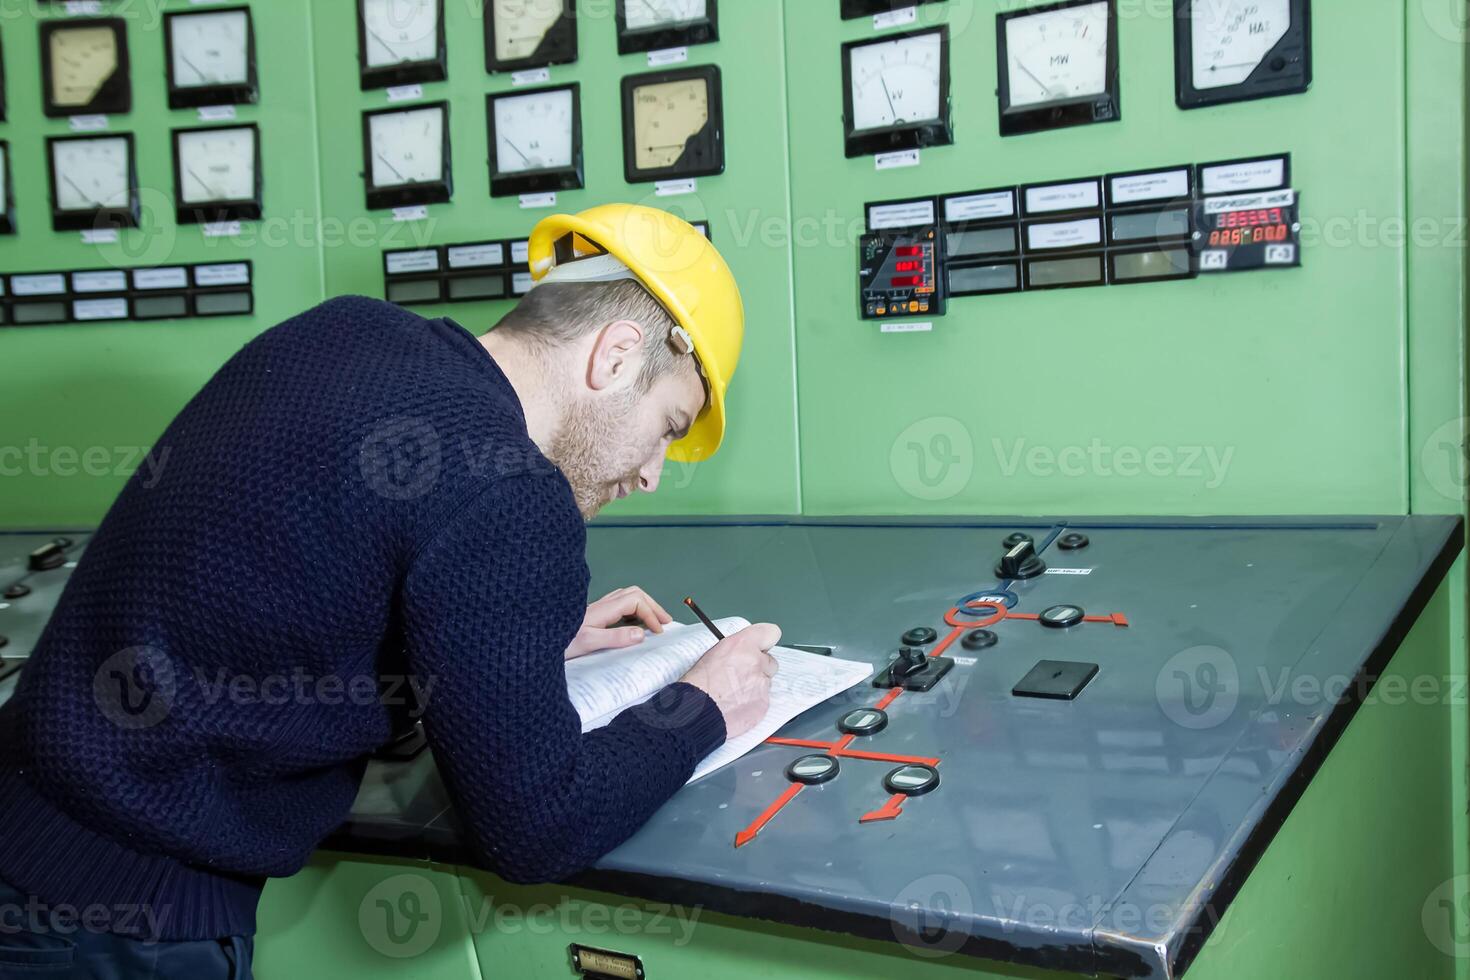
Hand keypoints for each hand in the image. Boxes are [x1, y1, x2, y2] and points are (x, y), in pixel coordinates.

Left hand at [564, 586, 673, 660]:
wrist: (537, 643)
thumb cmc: (561, 643)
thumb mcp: (589, 642)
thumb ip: (615, 637)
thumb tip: (642, 633)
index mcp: (602, 609)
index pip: (635, 601)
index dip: (651, 614)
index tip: (659, 631)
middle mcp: (600, 605)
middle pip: (634, 593)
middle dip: (652, 605)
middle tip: (666, 621)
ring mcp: (596, 609)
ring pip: (627, 597)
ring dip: (644, 605)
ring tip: (656, 620)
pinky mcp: (592, 615)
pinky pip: (619, 605)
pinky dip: (634, 610)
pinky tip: (634, 623)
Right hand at [679, 623, 781, 737]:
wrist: (697, 712)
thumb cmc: (697, 684)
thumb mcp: (712, 653)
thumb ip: (736, 650)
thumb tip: (741, 654)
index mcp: (742, 644)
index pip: (771, 632)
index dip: (765, 641)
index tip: (761, 646)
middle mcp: (755, 661)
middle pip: (770, 661)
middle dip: (760, 668)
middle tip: (742, 675)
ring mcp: (762, 684)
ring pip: (766, 683)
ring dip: (755, 687)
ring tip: (734, 694)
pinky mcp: (764, 703)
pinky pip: (763, 701)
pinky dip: (753, 703)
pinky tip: (736, 705)